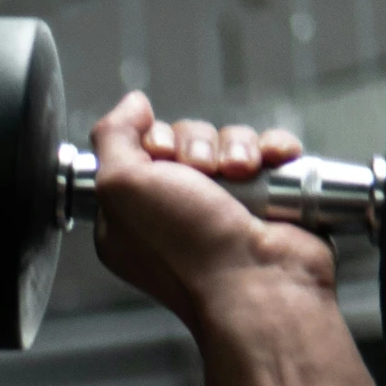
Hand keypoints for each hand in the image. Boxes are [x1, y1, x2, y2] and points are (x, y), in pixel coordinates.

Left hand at [91, 91, 335, 329]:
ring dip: (237, 147)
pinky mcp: (267, 202)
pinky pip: (268, 151)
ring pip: (228, 142)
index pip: (137, 150)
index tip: (160, 159)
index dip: (151, 142)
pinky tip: (274, 161)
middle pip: (185, 140)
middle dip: (196, 145)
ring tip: (243, 174)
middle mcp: (174, 211)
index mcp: (129, 215)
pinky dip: (273, 150)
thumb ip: (111, 136)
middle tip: (204, 174)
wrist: (257, 281)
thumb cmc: (187, 244)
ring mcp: (222, 207)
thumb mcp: (120, 186)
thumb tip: (132, 104)